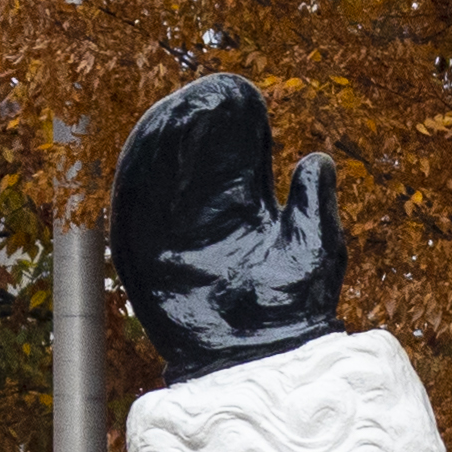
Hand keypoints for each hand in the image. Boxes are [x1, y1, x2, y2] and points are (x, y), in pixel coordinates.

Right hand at [109, 75, 346, 380]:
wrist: (258, 360)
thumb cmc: (295, 310)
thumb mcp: (316, 247)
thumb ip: (315, 201)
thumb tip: (316, 157)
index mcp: (248, 211)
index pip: (237, 154)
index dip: (237, 123)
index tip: (241, 93)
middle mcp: (208, 217)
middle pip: (197, 154)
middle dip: (200, 121)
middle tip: (208, 92)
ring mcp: (175, 232)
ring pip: (165, 171)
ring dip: (169, 137)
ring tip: (181, 106)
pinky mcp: (146, 250)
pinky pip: (135, 201)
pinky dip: (140, 169)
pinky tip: (152, 139)